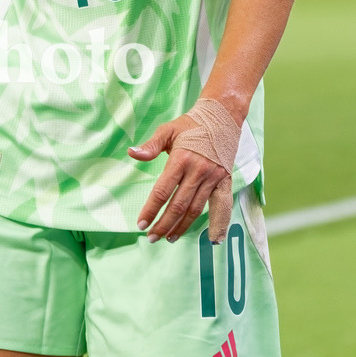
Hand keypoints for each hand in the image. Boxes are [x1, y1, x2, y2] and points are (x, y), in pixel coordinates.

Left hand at [128, 106, 235, 243]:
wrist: (222, 116)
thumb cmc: (191, 125)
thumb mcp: (168, 130)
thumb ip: (150, 146)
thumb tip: (131, 153)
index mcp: (181, 159)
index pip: (163, 191)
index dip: (151, 209)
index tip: (141, 224)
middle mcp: (198, 171)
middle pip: (178, 205)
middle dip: (163, 224)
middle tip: (151, 237)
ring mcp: (213, 178)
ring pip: (196, 209)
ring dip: (182, 226)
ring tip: (169, 238)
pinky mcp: (224, 181)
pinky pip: (222, 206)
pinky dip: (218, 224)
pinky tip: (213, 240)